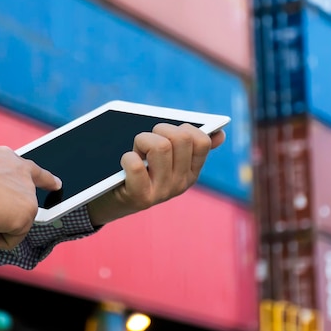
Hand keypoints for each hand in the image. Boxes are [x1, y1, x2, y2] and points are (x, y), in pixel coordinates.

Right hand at [0, 146, 61, 249]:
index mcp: (14, 163)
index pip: (36, 173)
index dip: (48, 181)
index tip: (58, 185)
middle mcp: (26, 178)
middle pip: (19, 208)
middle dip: (1, 215)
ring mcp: (29, 199)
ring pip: (11, 226)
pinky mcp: (25, 218)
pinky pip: (8, 241)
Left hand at [86, 123, 224, 225]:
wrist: (110, 202)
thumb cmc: (139, 174)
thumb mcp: (166, 162)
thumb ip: (189, 148)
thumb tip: (220, 134)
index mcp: (191, 172)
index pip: (202, 141)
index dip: (183, 128)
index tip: (168, 135)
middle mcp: (181, 184)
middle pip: (181, 138)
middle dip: (159, 130)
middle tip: (146, 142)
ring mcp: (163, 192)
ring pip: (160, 146)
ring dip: (141, 141)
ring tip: (136, 153)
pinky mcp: (141, 198)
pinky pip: (136, 165)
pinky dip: (127, 157)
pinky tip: (125, 162)